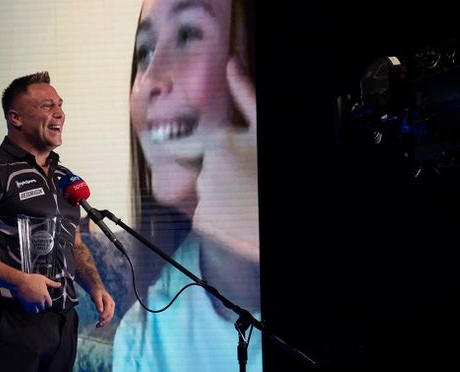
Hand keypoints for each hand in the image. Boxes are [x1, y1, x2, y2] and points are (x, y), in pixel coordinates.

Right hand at [15, 273, 60, 312]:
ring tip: (34, 304)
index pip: (49, 304)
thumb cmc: (31, 279)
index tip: (45, 301)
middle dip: (41, 305)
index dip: (47, 303)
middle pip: (43, 308)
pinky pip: (29, 310)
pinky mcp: (26, 305)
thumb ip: (52, 283)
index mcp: (45, 295)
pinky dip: (30, 309)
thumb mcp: (44, 279)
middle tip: (38, 301)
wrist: (20, 281)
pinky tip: (29, 305)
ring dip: (36, 308)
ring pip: (36, 310)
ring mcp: (33, 304)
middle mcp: (39, 301)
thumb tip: (59, 284)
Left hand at [90, 287, 115, 327]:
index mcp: (109, 301)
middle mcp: (111, 306)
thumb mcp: (96, 296)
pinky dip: (103, 321)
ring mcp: (110, 308)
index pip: (108, 310)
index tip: (99, 320)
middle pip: (110, 315)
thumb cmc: (96, 292)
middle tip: (98, 325)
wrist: (97, 290)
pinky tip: (98, 324)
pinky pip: (107, 317)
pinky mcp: (108, 311)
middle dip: (105, 321)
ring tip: (97, 326)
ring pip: (109, 317)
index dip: (104, 315)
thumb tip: (100, 311)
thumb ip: (98, 303)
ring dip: (104, 322)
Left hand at [192, 57, 259, 263]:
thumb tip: (231, 62)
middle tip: (244, 181)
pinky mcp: (203, 221)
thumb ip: (245, 94)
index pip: (179, 144)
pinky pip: (204, 215)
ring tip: (245, 197)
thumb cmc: (279, 168)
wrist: (281, 218)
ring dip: (219, 195)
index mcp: (218, 143)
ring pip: (203, 192)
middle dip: (217, 173)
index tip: (178, 150)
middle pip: (201, 169)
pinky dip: (217, 218)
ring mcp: (202, 196)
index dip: (179, 148)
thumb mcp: (264, 127)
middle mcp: (204, 169)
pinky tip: (238, 214)